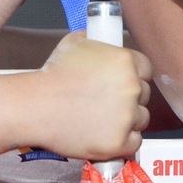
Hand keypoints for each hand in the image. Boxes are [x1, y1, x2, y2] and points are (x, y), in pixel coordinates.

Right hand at [33, 32, 152, 160]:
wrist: (35, 106)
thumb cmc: (51, 75)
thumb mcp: (75, 43)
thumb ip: (96, 40)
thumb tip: (103, 40)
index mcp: (125, 61)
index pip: (146, 69)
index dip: (135, 76)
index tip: (122, 83)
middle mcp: (131, 87)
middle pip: (144, 95)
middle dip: (129, 99)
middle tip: (108, 102)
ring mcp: (127, 117)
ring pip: (141, 119)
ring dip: (127, 120)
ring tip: (102, 120)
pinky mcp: (119, 142)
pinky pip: (133, 142)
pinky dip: (122, 141)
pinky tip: (106, 135)